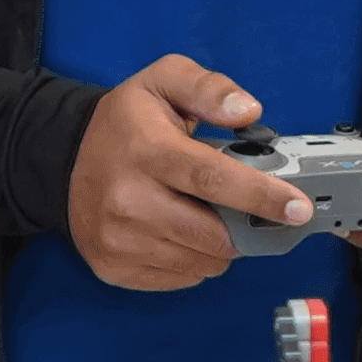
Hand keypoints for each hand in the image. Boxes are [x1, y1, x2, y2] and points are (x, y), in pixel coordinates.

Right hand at [68, 55, 313, 290]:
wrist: (64, 160)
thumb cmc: (126, 125)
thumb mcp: (162, 83)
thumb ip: (208, 89)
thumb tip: (248, 111)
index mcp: (145, 150)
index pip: (213, 180)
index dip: (262, 197)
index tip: (298, 208)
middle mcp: (127, 198)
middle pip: (216, 234)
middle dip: (241, 226)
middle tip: (239, 208)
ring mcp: (119, 239)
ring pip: (205, 262)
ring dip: (219, 245)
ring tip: (202, 215)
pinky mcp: (115, 267)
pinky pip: (184, 278)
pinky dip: (195, 260)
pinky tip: (179, 233)